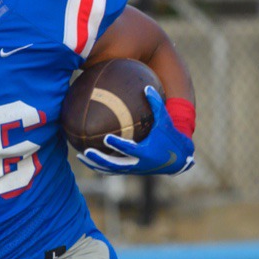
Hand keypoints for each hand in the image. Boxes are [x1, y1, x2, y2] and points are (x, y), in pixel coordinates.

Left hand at [79, 87, 193, 175]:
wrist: (178, 159)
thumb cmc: (170, 137)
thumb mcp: (165, 121)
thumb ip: (156, 104)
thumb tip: (146, 86)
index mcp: (146, 152)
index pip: (128, 149)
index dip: (117, 144)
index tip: (105, 138)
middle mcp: (138, 163)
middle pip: (115, 164)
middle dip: (100, 159)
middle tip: (86, 151)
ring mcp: (133, 169)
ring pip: (110, 170)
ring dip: (95, 164)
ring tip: (80, 156)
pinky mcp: (130, 171)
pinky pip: (112, 171)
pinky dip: (100, 167)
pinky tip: (88, 159)